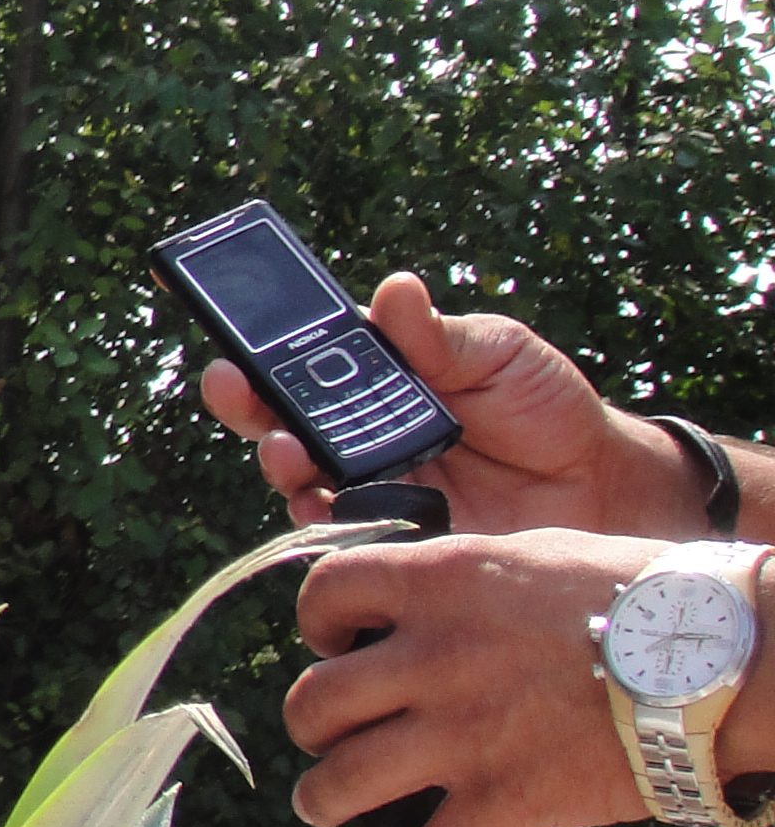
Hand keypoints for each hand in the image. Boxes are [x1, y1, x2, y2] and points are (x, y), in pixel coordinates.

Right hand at [195, 273, 703, 536]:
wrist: (602, 487)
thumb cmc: (547, 407)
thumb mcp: (501, 355)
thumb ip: (442, 335)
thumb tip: (395, 290)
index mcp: (373, 376)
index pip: (299, 357)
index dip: (254, 344)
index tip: (225, 328)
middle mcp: (356, 432)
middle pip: (276, 416)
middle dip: (244, 401)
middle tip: (235, 388)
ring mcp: (368, 486)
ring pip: (297, 475)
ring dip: (280, 460)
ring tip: (289, 451)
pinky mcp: (389, 537)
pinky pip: (338, 534)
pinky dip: (324, 521)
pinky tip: (327, 505)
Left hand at [284, 529, 669, 826]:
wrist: (722, 661)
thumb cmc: (641, 594)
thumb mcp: (538, 553)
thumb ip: (467, 578)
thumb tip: (426, 595)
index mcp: (441, 585)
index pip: (325, 593)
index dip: (317, 620)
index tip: (335, 641)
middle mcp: (434, 660)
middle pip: (315, 701)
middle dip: (309, 723)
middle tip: (326, 732)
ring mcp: (464, 734)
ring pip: (341, 780)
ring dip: (321, 798)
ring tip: (322, 806)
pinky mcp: (507, 799)